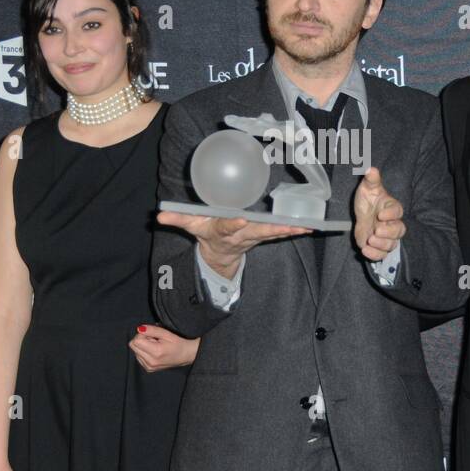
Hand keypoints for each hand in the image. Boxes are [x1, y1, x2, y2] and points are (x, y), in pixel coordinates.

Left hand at [129, 324, 199, 371]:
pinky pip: (138, 356)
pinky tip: (154, 351)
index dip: (142, 334)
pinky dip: (144, 352)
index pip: (136, 341)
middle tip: (153, 340)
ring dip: (142, 346)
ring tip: (155, 346)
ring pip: (135, 351)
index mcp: (155, 352)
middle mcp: (150, 362)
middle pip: (133, 346)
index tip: (152, 335)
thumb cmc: (178, 343)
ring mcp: (149, 367)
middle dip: (141, 339)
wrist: (185, 355)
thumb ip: (152, 330)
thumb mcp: (166, 333)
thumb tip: (139, 329)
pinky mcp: (148, 369)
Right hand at [156, 211, 308, 278]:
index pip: (227, 228)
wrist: (220, 255)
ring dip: (290, 230)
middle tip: (289, 226)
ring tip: (306, 226)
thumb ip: (177, 219)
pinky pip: (281, 232)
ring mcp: (255, 237)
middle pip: (258, 232)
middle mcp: (241, 235)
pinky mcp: (264, 235)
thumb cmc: (207, 234)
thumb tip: (158, 215)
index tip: (240, 219)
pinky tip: (310, 225)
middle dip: (274, 229)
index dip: (232, 224)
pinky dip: (295, 229)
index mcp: (223, 231)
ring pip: (274, 233)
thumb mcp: (191, 226)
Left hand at [353, 166, 405, 261]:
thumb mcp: (367, 188)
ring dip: (381, 244)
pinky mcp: (379, 247)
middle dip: (389, 232)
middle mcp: (392, 224)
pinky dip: (375, 255)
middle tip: (376, 230)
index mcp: (391, 208)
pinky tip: (365, 250)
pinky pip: (382, 255)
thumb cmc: (368, 200)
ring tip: (370, 239)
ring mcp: (387, 237)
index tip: (380, 214)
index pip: (397, 211)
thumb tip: (371, 169)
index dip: (391, 214)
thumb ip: (371, 180)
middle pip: (399, 231)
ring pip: (392, 244)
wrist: (363, 216)